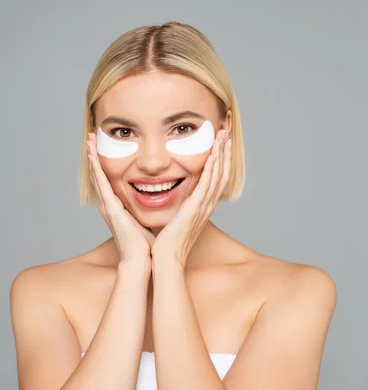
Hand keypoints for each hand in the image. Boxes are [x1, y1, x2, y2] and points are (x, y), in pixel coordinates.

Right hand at [87, 132, 154, 268]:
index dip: (103, 165)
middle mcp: (108, 204)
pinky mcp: (110, 207)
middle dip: (94, 156)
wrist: (140, 260)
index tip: (101, 150)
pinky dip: (95, 166)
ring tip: (88, 139)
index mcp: (116, 208)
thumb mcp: (145, 222)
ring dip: (92, 156)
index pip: (107, 181)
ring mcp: (107, 205)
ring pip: (96, 175)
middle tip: (90, 138)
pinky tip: (92, 153)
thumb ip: (146, 212)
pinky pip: (101, 182)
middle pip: (99, 175)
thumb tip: (160, 204)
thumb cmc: (145, 246)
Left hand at [151, 129, 231, 267]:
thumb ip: (174, 206)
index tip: (220, 142)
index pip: (215, 178)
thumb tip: (166, 196)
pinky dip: (212, 169)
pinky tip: (214, 154)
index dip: (219, 160)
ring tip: (224, 136)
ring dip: (222, 154)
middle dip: (225, 152)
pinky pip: (207, 185)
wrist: (164, 259)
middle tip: (227, 132)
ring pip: (218, 175)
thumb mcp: (173, 219)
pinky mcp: (195, 209)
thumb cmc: (165, 242)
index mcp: (201, 207)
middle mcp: (206, 205)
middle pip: (221, 173)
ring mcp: (202, 207)